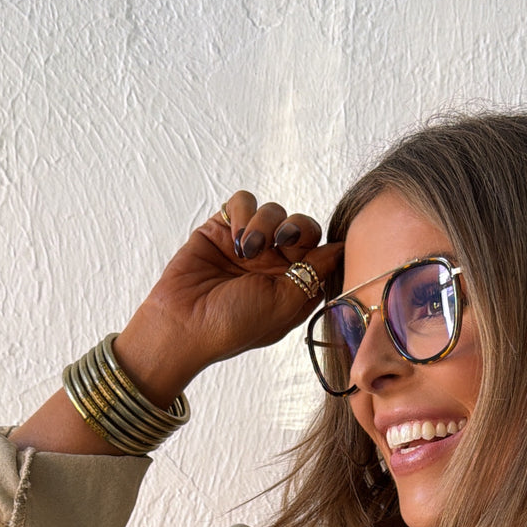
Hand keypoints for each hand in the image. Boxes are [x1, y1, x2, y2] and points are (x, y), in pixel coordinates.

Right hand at [112, 192, 342, 405]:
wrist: (184, 324)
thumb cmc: (235, 324)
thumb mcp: (285, 303)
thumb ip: (316, 272)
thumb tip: (342, 247)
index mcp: (295, 284)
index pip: (322, 249)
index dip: (320, 244)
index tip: (306, 254)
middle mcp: (274, 263)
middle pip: (301, 225)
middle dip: (296, 228)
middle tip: (282, 242)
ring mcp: (249, 244)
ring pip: (274, 210)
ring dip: (264, 223)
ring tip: (246, 249)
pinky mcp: (222, 228)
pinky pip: (243, 201)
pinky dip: (242, 211)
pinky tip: (234, 237)